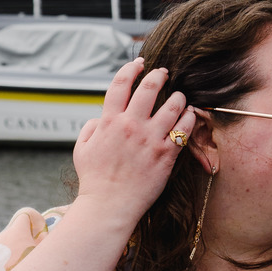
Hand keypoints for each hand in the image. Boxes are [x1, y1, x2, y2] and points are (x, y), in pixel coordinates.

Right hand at [72, 60, 195, 231]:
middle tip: (165, 73)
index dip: (131, 68)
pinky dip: (189, 117)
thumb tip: (101, 117)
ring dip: (179, 97)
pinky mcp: (166, 154)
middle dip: (160, 75)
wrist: (109, 207)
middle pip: (150, 88)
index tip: (140, 63)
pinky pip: (185, 128)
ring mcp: (150, 139)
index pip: (120, 84)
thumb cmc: (94, 180)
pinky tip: (189, 115)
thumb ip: (91, 128)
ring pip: (173, 105)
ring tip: (180, 98)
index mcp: (109, 122)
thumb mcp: (82, 150)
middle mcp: (130, 126)